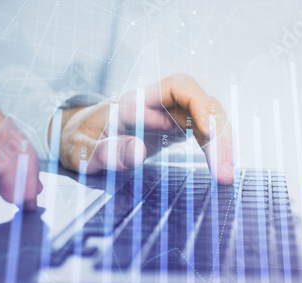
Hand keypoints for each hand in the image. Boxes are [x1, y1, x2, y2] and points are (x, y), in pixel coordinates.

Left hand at [53, 74, 234, 183]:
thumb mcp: (78, 150)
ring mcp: (168, 115)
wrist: (77, 138)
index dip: (200, 105)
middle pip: (202, 104)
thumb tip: (136, 151)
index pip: (180, 86)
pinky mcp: (174, 129)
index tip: (208, 133)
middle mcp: (157, 103)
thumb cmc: (76, 140)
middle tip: (225, 172)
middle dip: (219, 134)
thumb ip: (102, 151)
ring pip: (208, 118)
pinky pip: (202, 133)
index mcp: (135, 100)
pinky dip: (214, 149)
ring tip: (226, 176)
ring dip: (222, 144)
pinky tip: (218, 168)